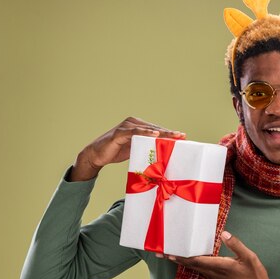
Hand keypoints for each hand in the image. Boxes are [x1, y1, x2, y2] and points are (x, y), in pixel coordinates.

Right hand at [69, 117, 184, 180]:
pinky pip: (134, 132)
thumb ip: (146, 147)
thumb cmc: (116, 152)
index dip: (169, 133)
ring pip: (147, 129)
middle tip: (182, 136)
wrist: (97, 156)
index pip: (157, 130)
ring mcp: (126, 126)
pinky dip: (145, 132)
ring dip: (161, 132)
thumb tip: (162, 153)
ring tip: (173, 136)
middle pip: (155, 128)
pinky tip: (155, 134)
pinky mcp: (119, 132)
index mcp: (138, 126)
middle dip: (169, 133)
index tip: (183, 137)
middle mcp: (133, 123)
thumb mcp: (135, 150)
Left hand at [167, 232, 273, 278]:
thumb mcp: (250, 258)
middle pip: (191, 265)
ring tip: (171, 254)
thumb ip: (236, 245)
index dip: (182, 256)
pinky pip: (201, 270)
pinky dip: (192, 264)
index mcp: (221, 266)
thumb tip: (224, 233)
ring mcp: (215, 278)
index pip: (197, 261)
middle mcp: (214, 273)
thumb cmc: (255, 276)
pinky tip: (190, 260)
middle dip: (176, 258)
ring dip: (182, 261)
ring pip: (195, 268)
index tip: (169, 253)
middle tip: (162, 253)